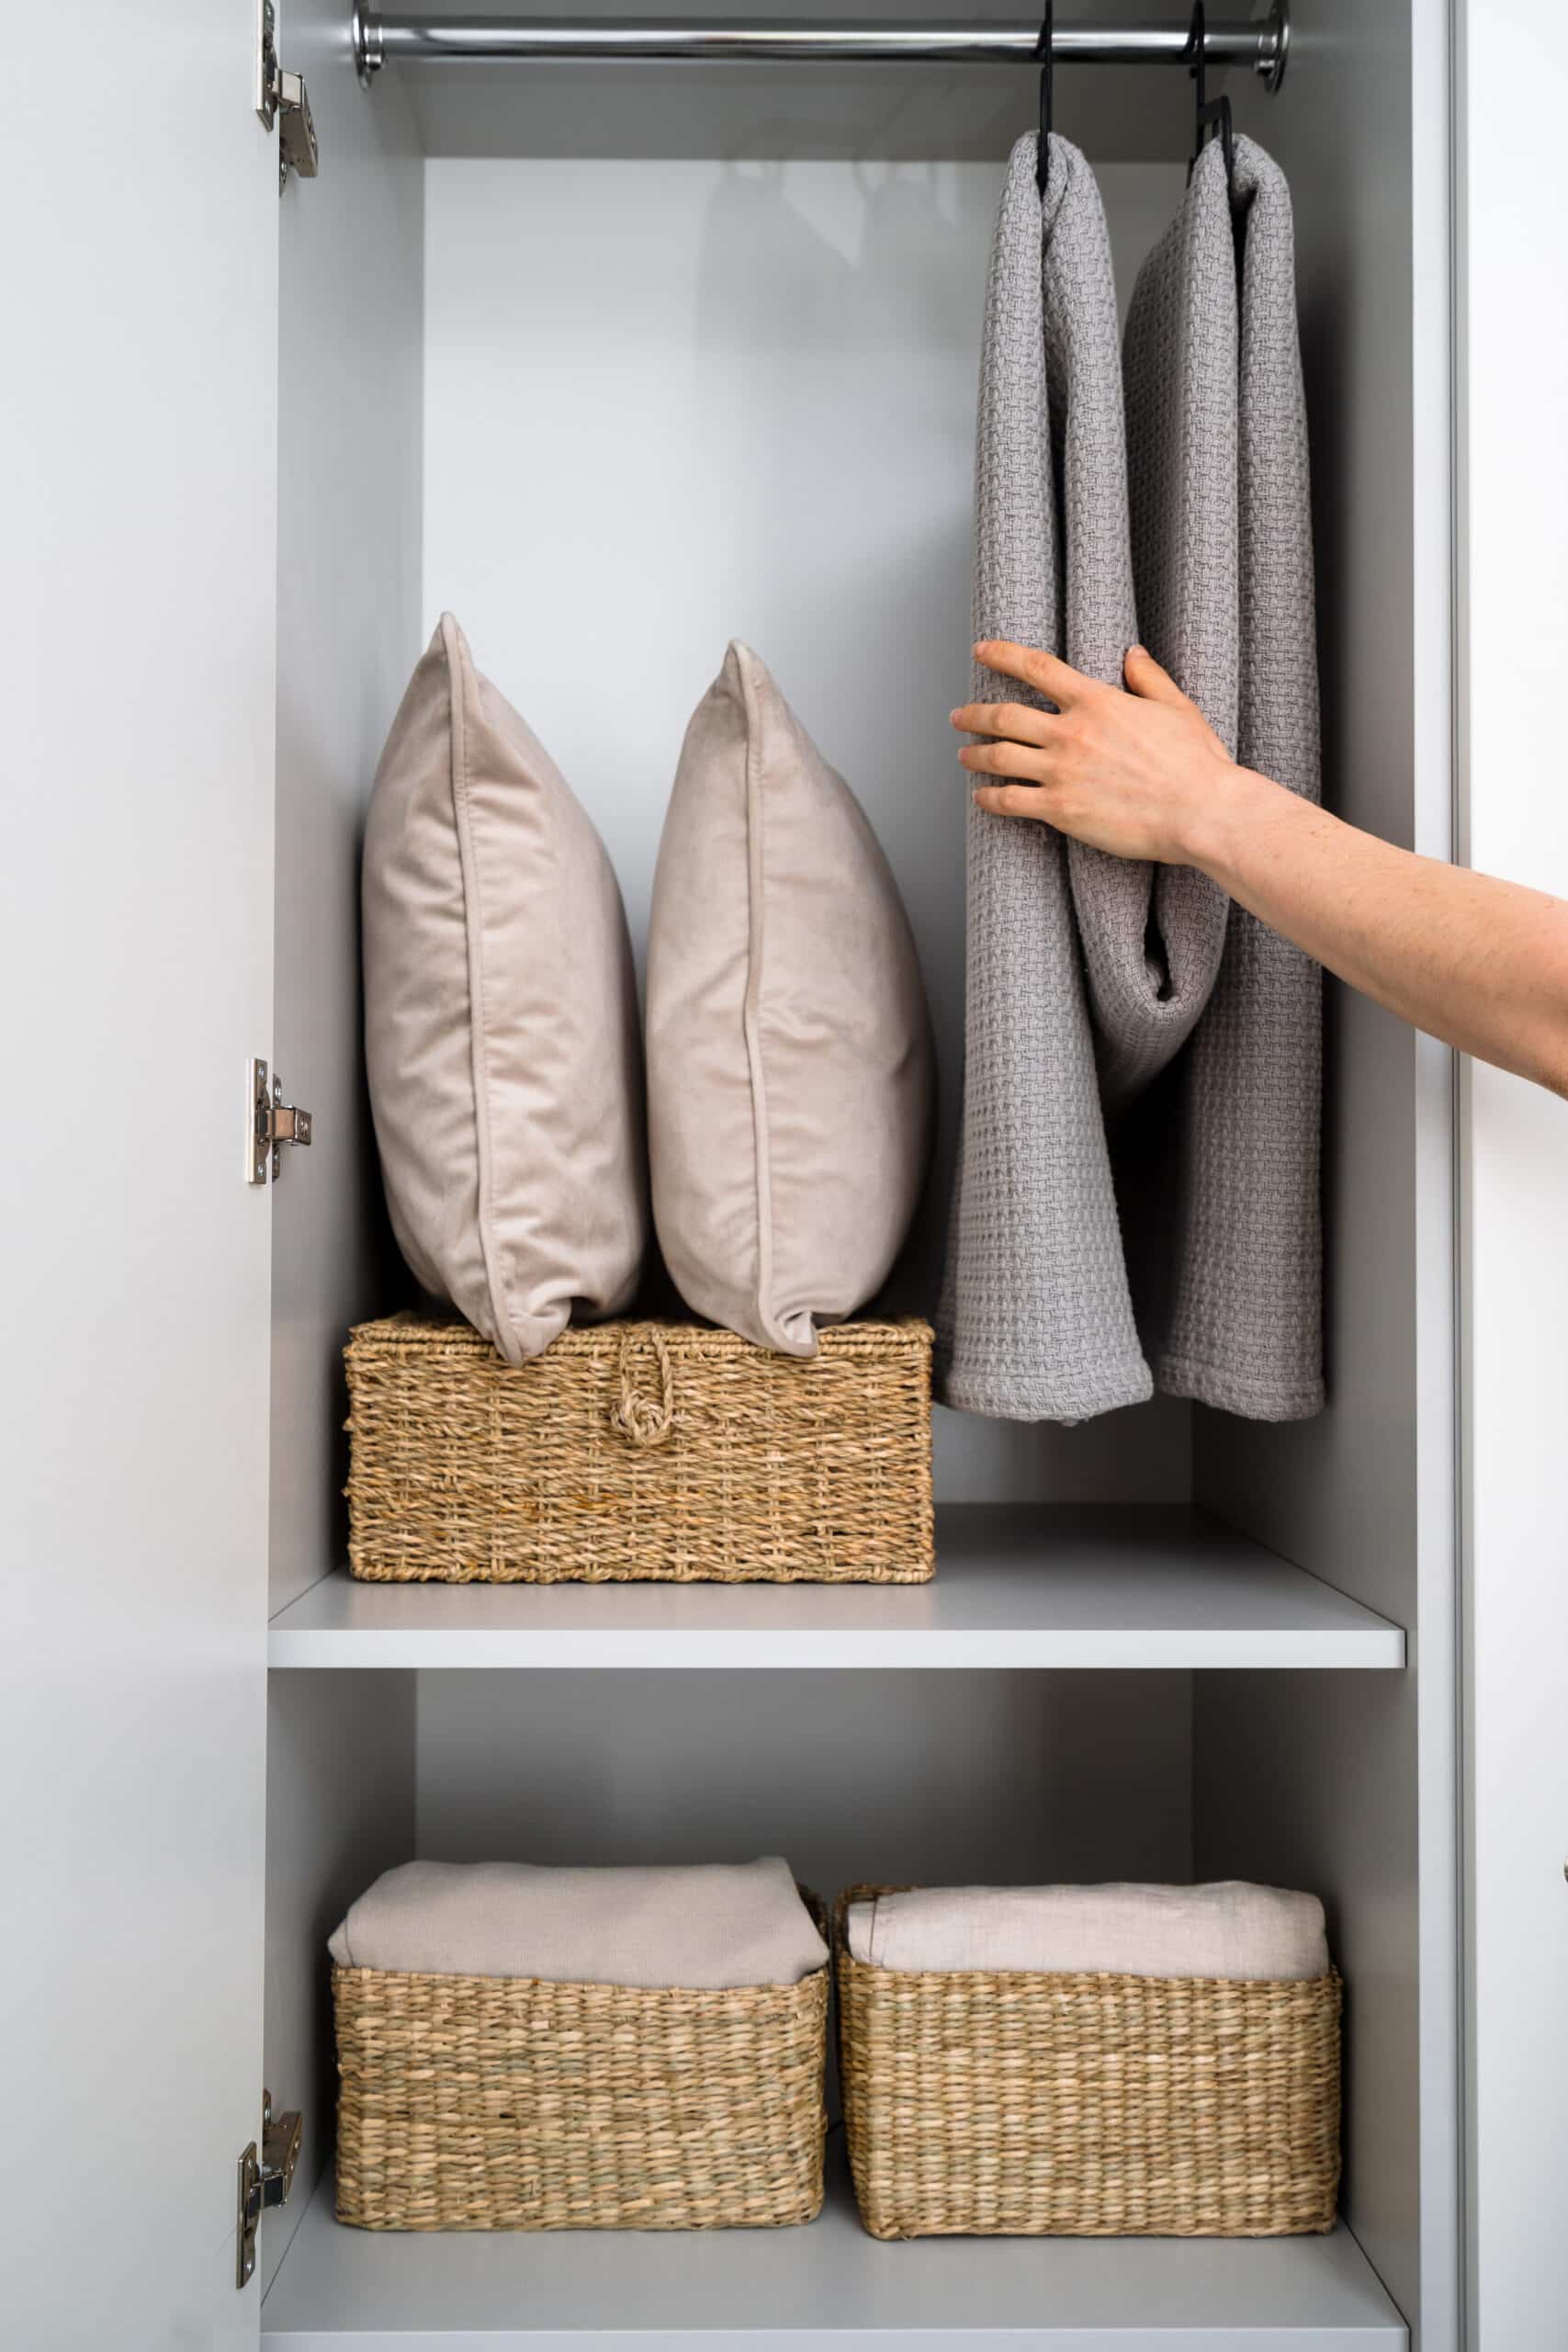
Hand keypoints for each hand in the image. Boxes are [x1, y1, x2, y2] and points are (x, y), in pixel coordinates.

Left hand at [953, 639, 1245, 868]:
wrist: (1199, 811)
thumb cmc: (1194, 762)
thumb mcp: (1175, 707)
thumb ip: (1148, 678)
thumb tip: (1132, 654)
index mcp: (1096, 701)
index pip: (1037, 668)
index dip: (1002, 655)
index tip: (981, 651)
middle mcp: (1071, 733)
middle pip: (1004, 716)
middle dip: (973, 715)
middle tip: (959, 717)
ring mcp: (1061, 772)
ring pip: (999, 758)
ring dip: (974, 756)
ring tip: (964, 756)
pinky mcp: (1060, 810)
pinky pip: (1010, 801)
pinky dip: (989, 798)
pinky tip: (981, 797)